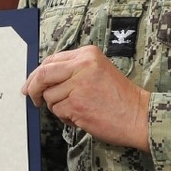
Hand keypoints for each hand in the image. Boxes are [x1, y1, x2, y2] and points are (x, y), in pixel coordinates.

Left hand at [21, 45, 150, 150]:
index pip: (51, 60)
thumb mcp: (97, 71)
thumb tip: (41, 78)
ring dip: (58, 106)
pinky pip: (57, 110)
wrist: (139, 116)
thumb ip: (73, 70)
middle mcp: (82, 65)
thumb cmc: (119, 97)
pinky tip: (81, 116)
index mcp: (87, 54)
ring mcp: (79, 84)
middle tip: (32, 98)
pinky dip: (65, 117)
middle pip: (43, 74)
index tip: (31, 84)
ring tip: (78, 109)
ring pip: (49, 96)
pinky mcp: (77, 104)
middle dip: (33, 88)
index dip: (37, 74)